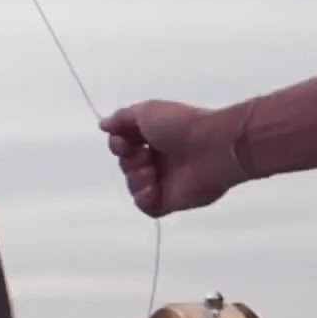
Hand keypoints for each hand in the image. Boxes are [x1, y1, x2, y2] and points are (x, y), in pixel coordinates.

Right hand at [98, 99, 251, 216]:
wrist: (213, 147)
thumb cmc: (180, 125)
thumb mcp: (147, 111)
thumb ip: (122, 118)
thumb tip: (103, 125)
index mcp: (153, 137)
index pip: (124, 146)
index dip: (118, 145)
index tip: (123, 142)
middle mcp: (158, 159)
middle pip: (126, 166)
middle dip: (129, 161)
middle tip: (145, 155)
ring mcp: (164, 181)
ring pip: (133, 186)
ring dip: (136, 179)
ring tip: (151, 172)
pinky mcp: (170, 201)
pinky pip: (146, 206)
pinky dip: (144, 199)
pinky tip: (152, 189)